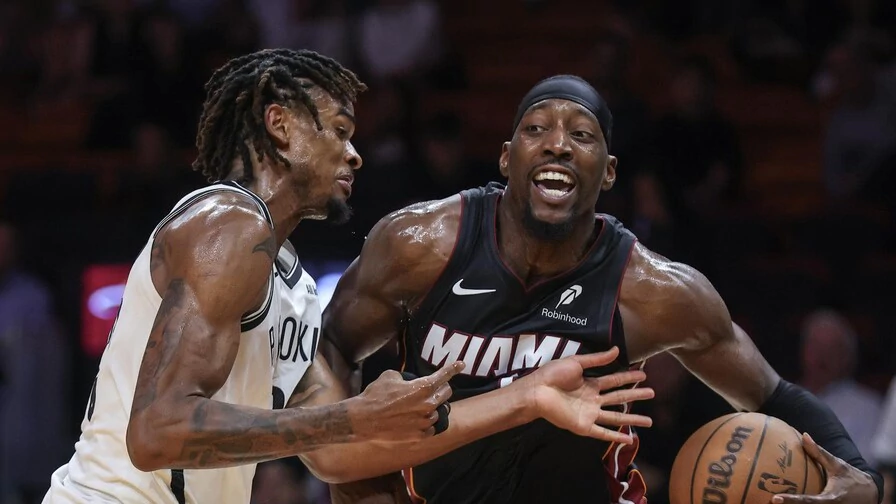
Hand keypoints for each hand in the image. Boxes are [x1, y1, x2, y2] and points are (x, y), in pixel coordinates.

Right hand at [348, 362, 463, 441]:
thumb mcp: (390, 376)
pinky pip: (431, 427)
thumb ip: (406, 377)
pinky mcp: (420, 435)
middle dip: (440, 389)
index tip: (461, 364)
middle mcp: (428, 405)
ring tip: (415, 408)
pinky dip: (425, 422)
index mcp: (423, 387)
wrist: (364, 420)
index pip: (444, 375)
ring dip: (430, 407)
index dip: (454, 368)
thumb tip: (409, 381)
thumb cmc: (376, 396)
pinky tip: (413, 420)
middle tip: (429, 390)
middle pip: (446, 393)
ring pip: (438, 411)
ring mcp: (425, 422)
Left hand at [522, 346, 653, 443]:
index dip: (628, 377)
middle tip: (652, 393)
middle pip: (619, 398)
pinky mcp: (583, 426)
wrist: (537, 391)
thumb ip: (597, 359)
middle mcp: (592, 399)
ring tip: (650, 421)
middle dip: (635, 395)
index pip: (614, 380)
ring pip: (616, 417)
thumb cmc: (553, 375)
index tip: (643, 374)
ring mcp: (589, 414)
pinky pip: (603, 433)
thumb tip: (617, 349)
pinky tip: (630, 439)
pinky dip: (616, 436)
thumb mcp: (577, 362)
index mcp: (590, 383)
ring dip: (632, 419)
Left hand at [772, 433, 877, 503]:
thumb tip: (804, 435)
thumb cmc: (852, 478)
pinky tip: (780, 501)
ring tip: (764, 502)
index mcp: (830, 500)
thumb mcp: (837, 466)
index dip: (791, 502)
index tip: (774, 499)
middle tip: (766, 501)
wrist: (870, 496)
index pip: (808, 502)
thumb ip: (820, 453)